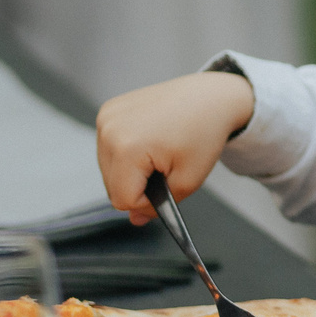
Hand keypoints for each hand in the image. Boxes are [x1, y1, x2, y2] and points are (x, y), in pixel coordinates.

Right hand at [95, 71, 255, 225]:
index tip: (168, 183)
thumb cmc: (203, 132)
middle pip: (112, 186)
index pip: (123, 199)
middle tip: (167, 166)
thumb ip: (159, 206)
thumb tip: (135, 220)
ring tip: (158, 152)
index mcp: (126, 147)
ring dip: (131, 171)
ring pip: (107, 169)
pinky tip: (148, 141)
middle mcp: (108, 130)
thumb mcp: (188, 180)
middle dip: (139, 185)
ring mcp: (106, 118)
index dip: (148, 201)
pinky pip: (108, 149)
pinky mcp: (107, 112)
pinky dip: (126, 153)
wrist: (209, 96)